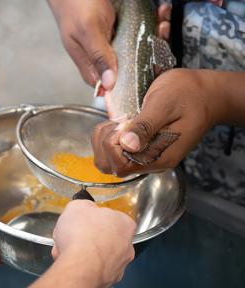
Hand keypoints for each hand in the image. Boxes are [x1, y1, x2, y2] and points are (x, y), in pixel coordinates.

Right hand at [48, 0, 171, 88]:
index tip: (153, 66)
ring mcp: (112, 49)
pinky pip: (139, 37)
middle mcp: (103, 62)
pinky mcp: (119, 36)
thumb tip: (109, 84)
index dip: (136, 81)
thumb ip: (98, 56)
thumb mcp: (88, 31)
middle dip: (151, 55)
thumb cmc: (75, 6)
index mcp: (92, 68)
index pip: (115, 88)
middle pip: (132, 71)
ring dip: (155, 37)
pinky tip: (158, 14)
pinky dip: (151, 25)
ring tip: (162, 21)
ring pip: (139, 53)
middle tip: (161, 35)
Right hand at [52, 200, 135, 287]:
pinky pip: (92, 272)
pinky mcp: (107, 284)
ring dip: (82, 254)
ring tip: (66, 252)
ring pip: (97, 257)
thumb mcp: (77, 206)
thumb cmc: (81, 232)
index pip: (111, 218)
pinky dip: (81, 268)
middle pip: (105, 238)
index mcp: (125, 224)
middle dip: (87, 238)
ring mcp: (119, 268)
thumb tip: (84, 209)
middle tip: (72, 236)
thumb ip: (84, 206)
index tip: (83, 221)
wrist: (78, 268)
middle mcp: (128, 247)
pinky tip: (69, 265)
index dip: (94, 219)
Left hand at [92, 68, 225, 176]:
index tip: (123, 123)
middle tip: (120, 122)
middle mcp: (152, 162)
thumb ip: (145, 125)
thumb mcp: (164, 104)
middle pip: (112, 167)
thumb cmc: (188, 95)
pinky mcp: (144, 149)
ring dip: (105, 141)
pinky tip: (121, 124)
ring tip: (120, 122)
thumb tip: (126, 144)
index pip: (121, 165)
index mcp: (159, 157)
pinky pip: (118, 153)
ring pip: (111, 161)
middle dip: (105, 144)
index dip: (112, 146)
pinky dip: (110, 138)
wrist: (206, 96)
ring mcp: (148, 156)